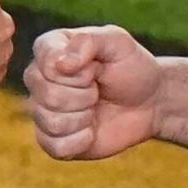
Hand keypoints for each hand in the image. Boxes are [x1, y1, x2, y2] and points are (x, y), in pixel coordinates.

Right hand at [24, 25, 160, 159]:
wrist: (149, 102)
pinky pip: (55, 147)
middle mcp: (39, 79)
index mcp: (49, 49)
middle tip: (98, 89)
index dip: (79, 71)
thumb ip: (88, 41)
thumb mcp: (117, 42)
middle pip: (48, 95)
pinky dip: (81, 141)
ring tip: (95, 107)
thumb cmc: (131, 67)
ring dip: (84, 118)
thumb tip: (61, 64)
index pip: (47, 63)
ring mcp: (43, 111)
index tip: (96, 67)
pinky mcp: (51, 140)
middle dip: (85, 95)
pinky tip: (91, 131)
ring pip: (51, 122)